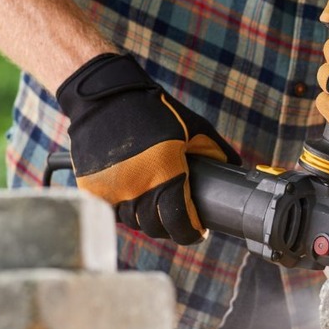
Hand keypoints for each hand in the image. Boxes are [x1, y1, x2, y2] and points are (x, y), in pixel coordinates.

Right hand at [56, 53, 240, 244]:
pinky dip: (123, 211)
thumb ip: (217, 151)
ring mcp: (111, 190)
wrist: (107, 95)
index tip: (197, 231)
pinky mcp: (91, 188)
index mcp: (164, 174)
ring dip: (146, 219)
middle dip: (170, 227)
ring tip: (155, 208)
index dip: (191, 232)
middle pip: (155, 227)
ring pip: (132, 222)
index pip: (178, 223)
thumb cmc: (154, 110)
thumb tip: (237, 169)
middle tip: (177, 219)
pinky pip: (112, 212)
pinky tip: (133, 200)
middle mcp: (136, 188)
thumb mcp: (195, 127)